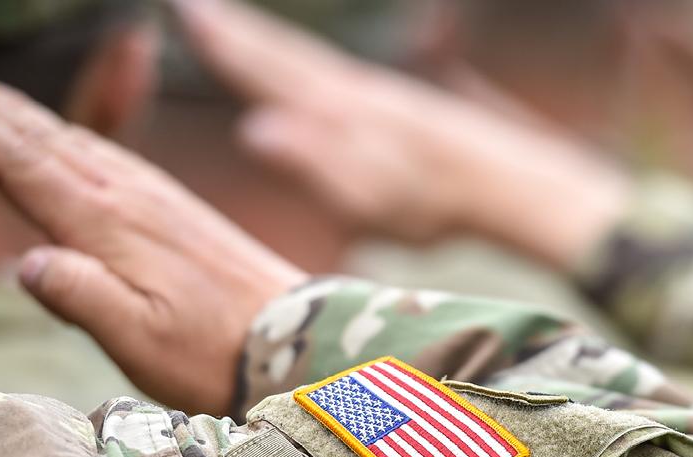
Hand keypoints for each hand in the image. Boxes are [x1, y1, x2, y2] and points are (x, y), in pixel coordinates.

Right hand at [0, 57, 303, 415]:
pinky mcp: (177, 208)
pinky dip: (72, 136)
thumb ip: (82, 298)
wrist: (295, 341)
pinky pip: (111, 155)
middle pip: (43, 139)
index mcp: (108, 225)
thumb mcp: (139, 340)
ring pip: (75, 140)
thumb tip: (25, 263)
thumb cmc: (213, 353)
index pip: (23, 165)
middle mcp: (129, 198)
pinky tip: (67, 138)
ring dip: (23, 114)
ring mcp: (156, 198)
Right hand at [174, 0, 627, 267]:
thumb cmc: (434, 201)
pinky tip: (314, 75)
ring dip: (271, 44)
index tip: (186, 12)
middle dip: (237, 32)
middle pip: (285, 56)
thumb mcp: (368, 197)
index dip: (225, 46)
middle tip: (195, 6)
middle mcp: (353, 93)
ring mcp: (377, 96)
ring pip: (311, 61)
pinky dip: (309, 66)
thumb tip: (255, 129)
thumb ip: (313, 162)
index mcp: (337, 114)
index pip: (268, 72)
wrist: (506, 182)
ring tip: (241, 30)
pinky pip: (336, 75)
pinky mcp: (399, 107)